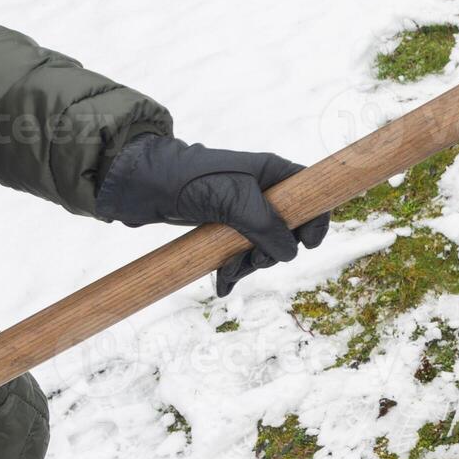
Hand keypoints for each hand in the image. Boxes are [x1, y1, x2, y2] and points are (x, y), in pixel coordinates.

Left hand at [96, 134, 327, 295]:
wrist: (142, 184)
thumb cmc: (189, 179)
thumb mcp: (232, 198)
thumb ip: (265, 224)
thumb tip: (290, 253)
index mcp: (273, 175)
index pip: (312, 196)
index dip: (316, 221)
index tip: (307, 244)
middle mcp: (264, 193)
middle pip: (290, 231)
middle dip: (272, 253)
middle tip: (252, 260)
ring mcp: (245, 212)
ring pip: (265, 247)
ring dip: (249, 265)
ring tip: (227, 272)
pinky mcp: (226, 229)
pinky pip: (241, 255)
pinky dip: (234, 271)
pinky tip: (222, 283)